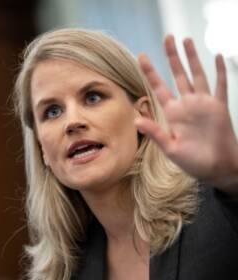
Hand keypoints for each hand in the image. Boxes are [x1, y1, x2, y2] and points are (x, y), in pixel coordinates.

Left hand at [136, 35, 237, 191]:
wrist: (217, 168)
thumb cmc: (193, 162)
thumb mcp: (170, 149)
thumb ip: (155, 132)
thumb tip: (135, 120)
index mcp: (172, 114)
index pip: (158, 87)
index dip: (150, 72)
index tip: (141, 57)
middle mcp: (186, 105)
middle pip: (178, 74)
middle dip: (172, 57)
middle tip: (167, 38)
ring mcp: (203, 104)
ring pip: (197, 74)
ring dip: (192, 58)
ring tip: (186, 40)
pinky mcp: (220, 107)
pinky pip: (220, 85)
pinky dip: (220, 71)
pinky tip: (217, 57)